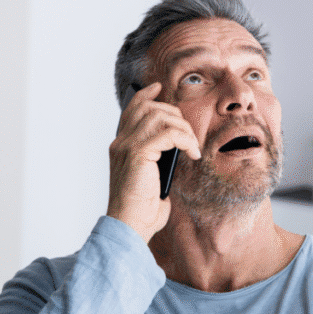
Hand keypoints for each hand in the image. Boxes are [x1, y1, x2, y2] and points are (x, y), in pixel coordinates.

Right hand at [106, 82, 201, 242]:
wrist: (131, 225)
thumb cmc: (143, 207)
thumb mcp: (151, 175)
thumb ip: (157, 156)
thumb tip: (177, 143)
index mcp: (121, 145)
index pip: (132, 109)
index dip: (147, 95)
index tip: (161, 88)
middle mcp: (120, 143)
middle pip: (150, 108)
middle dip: (176, 116)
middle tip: (190, 137)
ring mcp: (127, 147)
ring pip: (160, 117)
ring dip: (183, 129)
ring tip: (192, 147)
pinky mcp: (138, 155)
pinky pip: (167, 133)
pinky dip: (185, 139)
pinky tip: (192, 153)